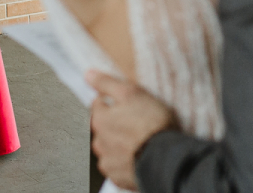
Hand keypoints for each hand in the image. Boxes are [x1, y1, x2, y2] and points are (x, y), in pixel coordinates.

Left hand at [87, 70, 178, 190]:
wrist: (165, 158)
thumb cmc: (151, 124)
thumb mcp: (130, 93)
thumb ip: (106, 83)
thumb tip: (88, 74)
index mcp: (99, 120)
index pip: (98, 105)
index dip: (113, 102)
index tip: (128, 105)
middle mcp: (98, 142)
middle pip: (103, 128)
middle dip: (115, 124)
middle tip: (136, 123)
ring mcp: (107, 162)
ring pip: (109, 148)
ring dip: (119, 144)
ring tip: (139, 141)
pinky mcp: (118, 177)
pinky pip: (117, 166)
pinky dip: (125, 161)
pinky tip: (138, 156)